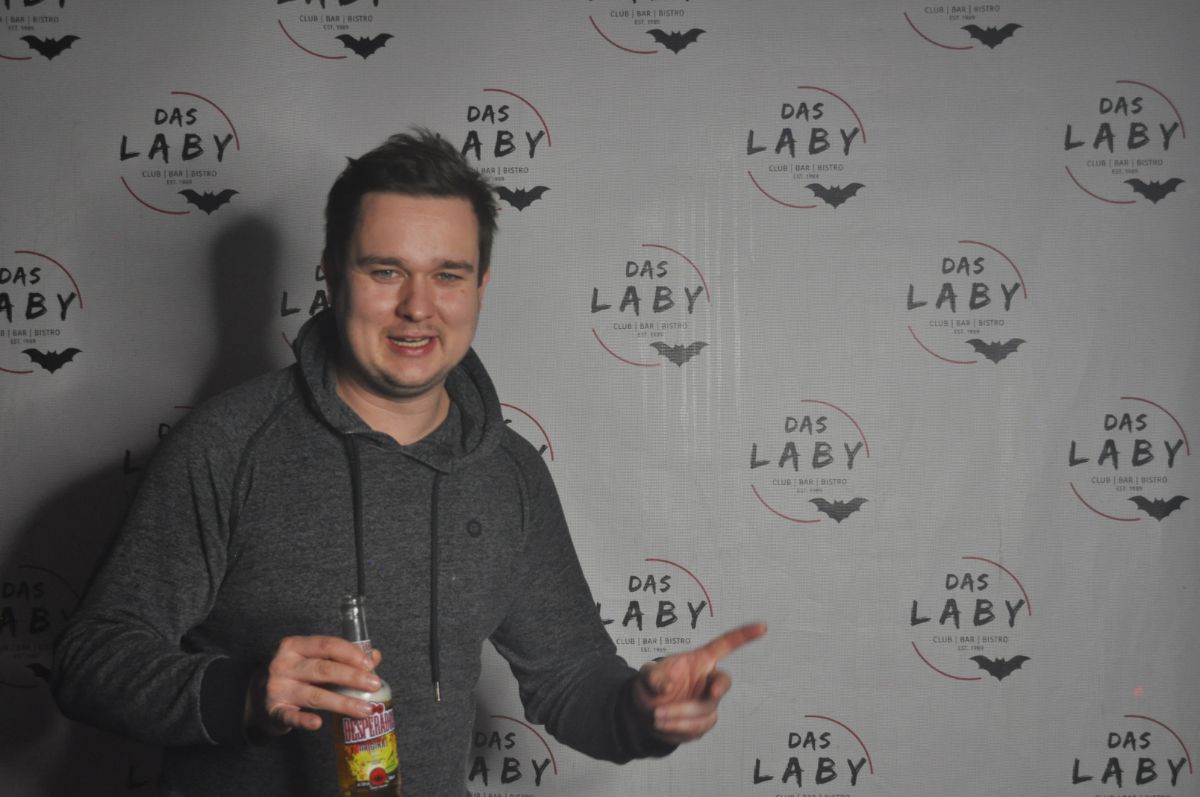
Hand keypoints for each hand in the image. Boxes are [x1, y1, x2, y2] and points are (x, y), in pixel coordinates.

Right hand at [245, 635, 382, 734]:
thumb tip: (374, 657)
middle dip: (352, 677)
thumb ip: (341, 657)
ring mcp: (277, 688)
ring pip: (315, 695)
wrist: (256, 695)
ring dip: (343, 703)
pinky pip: (290, 716)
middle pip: (324, 669)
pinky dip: (304, 720)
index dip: (350, 653)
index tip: (370, 664)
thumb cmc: (293, 674)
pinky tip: (318, 724)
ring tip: (366, 709)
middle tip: (374, 685)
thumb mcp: (312, 659)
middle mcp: (284, 665)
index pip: (326, 645)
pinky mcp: (273, 711)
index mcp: (295, 646)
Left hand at [631, 622, 765, 744]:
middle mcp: (708, 681)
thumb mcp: (646, 676)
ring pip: (706, 712)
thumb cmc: (652, 686)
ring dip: (680, 717)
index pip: (726, 646)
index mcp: (700, 661)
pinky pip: (697, 729)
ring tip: (656, 716)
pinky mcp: (704, 722)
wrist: (645, 714)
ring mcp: (709, 703)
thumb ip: (654, 677)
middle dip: (717, 689)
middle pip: (722, 683)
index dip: (744, 635)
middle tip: (711, 694)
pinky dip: (677, 728)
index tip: (762, 627)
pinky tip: (663, 725)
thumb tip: (669, 684)